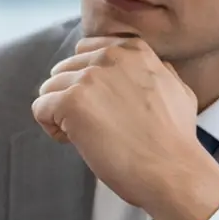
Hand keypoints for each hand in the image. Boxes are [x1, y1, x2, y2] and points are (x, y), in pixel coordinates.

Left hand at [31, 37, 218, 219]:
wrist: (172, 169)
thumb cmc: (176, 139)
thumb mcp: (178, 89)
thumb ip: (157, 71)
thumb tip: (150, 67)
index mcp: (132, 50)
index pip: (85, 52)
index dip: (86, 81)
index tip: (100, 105)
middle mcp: (108, 57)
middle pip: (64, 71)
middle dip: (72, 97)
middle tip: (93, 125)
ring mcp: (88, 78)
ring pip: (50, 89)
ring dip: (60, 113)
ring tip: (84, 136)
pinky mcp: (71, 102)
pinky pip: (40, 109)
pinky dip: (51, 128)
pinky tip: (73, 142)